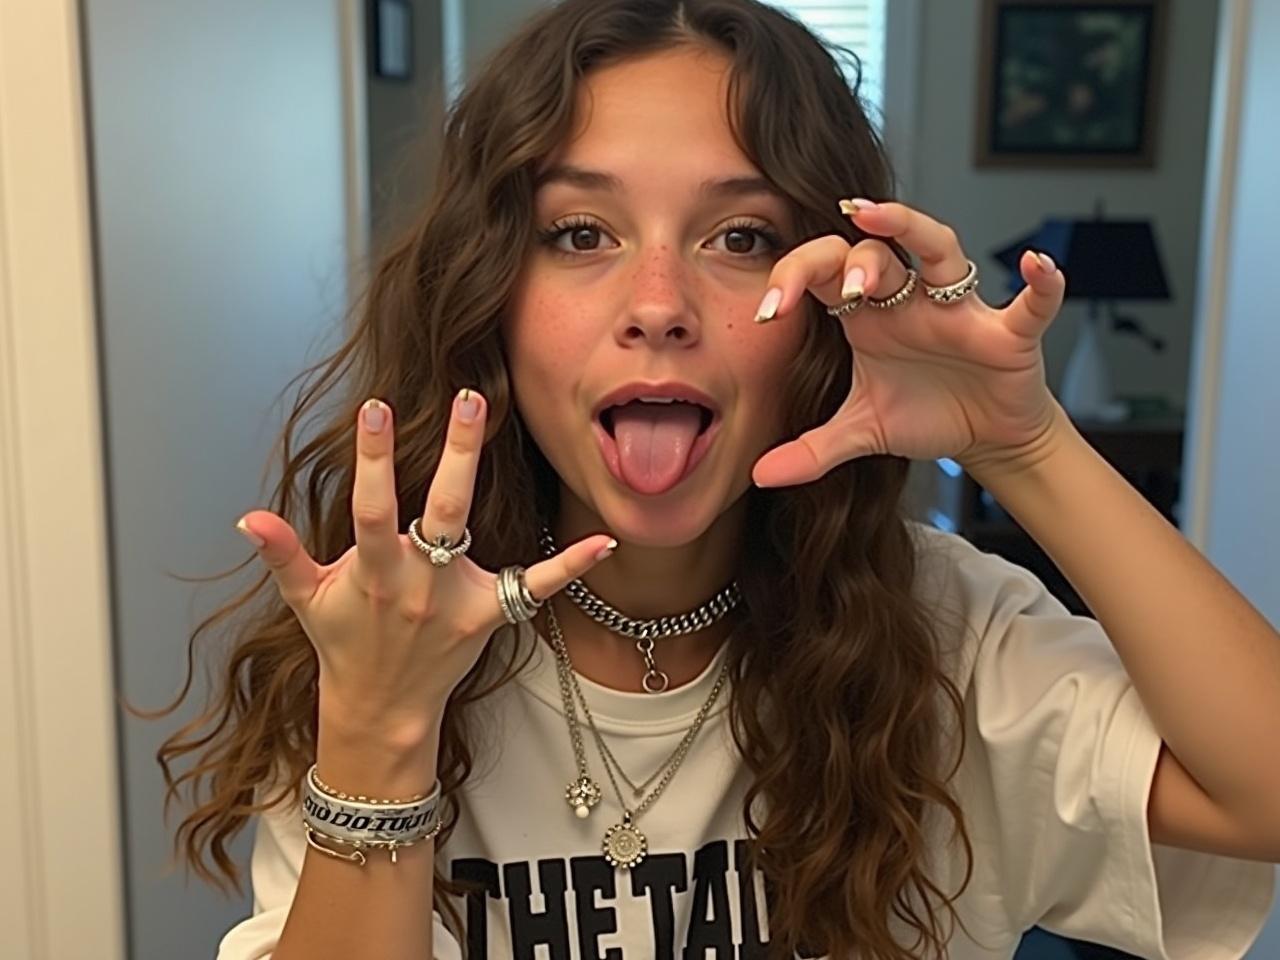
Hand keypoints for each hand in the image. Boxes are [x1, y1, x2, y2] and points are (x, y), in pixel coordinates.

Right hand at [235, 390, 615, 739]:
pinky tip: (604, 540)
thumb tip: (248, 517)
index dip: (372, 460)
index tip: (375, 409)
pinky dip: (571, 566)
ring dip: (491, 484)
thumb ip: (283, 556)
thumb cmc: (345, 643)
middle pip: (438, 511)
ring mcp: (456, 598)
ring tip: (515, 437)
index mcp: (375, 573)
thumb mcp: (305, 601)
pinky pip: (535, 587)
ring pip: (475, 534)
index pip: (371, 507)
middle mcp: (418, 581)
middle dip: (452, 455)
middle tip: (469, 401)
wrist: (381, 707)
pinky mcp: (488, 613)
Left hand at [751, 200, 1068, 487]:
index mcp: (867, 315)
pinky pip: (1029, 304)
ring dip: (914, 233)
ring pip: (940, 249)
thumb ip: (811, 451)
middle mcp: (909, 300)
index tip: (766, 311)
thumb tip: (758, 475)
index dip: (793, 279)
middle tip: (837, 285)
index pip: (825, 274)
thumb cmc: (925, 414)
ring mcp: (958, 310)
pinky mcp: (1007, 335)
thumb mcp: (861, 432)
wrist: (983, 436)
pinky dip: (1041, 285)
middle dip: (852, 261)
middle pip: (875, 253)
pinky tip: (1038, 265)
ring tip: (883, 216)